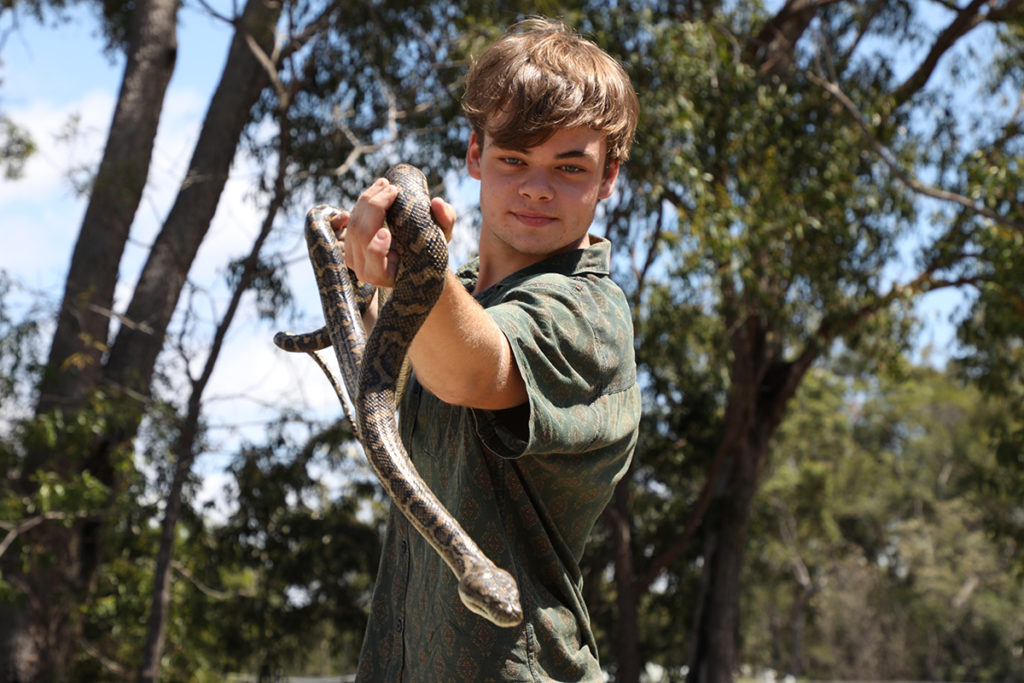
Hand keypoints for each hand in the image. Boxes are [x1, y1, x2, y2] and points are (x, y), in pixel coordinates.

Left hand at [338, 178, 458, 287]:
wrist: (414, 258)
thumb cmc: (429, 251)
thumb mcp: (443, 238)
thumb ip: (446, 221)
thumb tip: (437, 202)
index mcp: (383, 276)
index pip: (373, 263)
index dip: (376, 248)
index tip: (386, 232)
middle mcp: (364, 270)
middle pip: (360, 234)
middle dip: (374, 207)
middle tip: (392, 189)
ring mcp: (353, 256)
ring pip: (353, 224)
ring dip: (367, 199)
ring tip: (385, 184)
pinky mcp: (349, 243)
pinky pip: (349, 220)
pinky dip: (361, 202)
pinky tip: (375, 190)